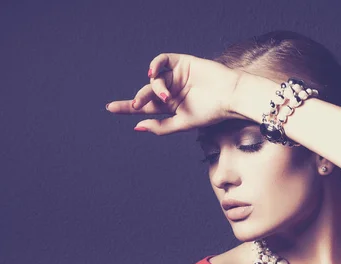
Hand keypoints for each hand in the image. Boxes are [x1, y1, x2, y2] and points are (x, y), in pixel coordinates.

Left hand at [106, 53, 245, 134]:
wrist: (230, 96)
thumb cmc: (211, 112)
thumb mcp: (183, 123)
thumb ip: (161, 127)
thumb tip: (136, 126)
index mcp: (170, 108)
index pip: (144, 108)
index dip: (127, 107)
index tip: (110, 108)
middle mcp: (170, 91)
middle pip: (146, 94)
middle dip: (138, 99)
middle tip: (135, 105)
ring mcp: (176, 76)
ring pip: (155, 80)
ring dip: (155, 89)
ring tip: (166, 97)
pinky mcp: (182, 62)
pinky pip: (162, 60)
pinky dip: (155, 65)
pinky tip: (152, 73)